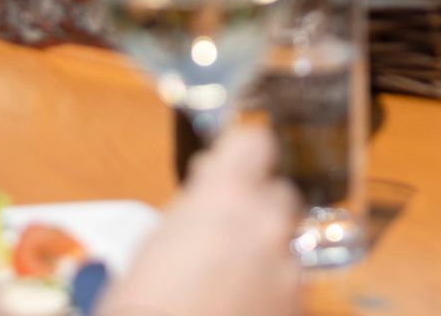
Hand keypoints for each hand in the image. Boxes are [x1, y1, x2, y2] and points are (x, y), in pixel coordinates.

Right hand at [105, 122, 302, 315]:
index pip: (256, 141)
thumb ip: (194, 209)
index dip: (244, 153)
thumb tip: (209, 190)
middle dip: (258, 208)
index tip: (232, 166)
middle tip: (226, 234)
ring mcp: (288, 268)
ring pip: (286, 244)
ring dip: (266, 254)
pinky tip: (241, 309)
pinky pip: (291, 285)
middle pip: (279, 193)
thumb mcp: (154, 243)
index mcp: (226, 196)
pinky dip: (272, 292)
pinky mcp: (299, 305)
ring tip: (229, 284)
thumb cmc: (141, 306)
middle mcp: (266, 224)